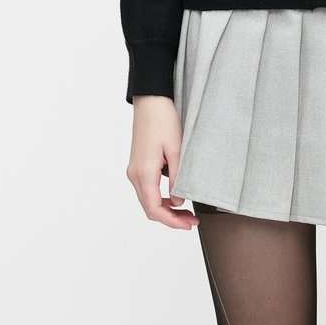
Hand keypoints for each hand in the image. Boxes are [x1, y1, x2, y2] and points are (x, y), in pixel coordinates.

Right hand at [126, 95, 198, 229]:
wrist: (151, 99)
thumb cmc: (164, 119)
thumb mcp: (177, 148)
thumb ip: (178, 177)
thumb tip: (178, 201)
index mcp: (144, 172)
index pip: (154, 209)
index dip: (172, 221)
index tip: (189, 224)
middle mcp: (134, 174)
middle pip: (149, 208)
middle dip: (170, 218)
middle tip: (192, 221)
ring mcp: (134, 169)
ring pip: (147, 200)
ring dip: (165, 209)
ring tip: (186, 211)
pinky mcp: (137, 164)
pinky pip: (146, 188)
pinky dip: (160, 197)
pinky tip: (175, 196)